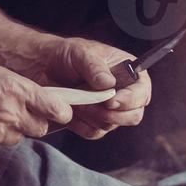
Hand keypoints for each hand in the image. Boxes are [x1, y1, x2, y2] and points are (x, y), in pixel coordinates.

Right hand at [0, 55, 72, 151]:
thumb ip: (15, 85)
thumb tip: (34, 98)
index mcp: (13, 88)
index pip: (55, 109)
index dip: (60, 111)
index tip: (60, 110)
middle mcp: (8, 113)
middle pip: (41, 128)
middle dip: (34, 120)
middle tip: (18, 109)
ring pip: (18, 137)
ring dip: (11, 128)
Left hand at [33, 37, 152, 140]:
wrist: (43, 67)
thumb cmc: (66, 54)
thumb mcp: (80, 53)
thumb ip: (95, 67)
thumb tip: (109, 83)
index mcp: (129, 73)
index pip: (142, 92)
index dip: (131, 100)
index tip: (111, 101)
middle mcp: (123, 94)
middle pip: (133, 115)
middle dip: (112, 114)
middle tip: (90, 104)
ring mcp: (110, 110)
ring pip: (111, 125)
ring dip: (92, 116)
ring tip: (76, 100)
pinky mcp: (94, 122)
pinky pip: (94, 132)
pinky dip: (81, 123)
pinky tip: (72, 109)